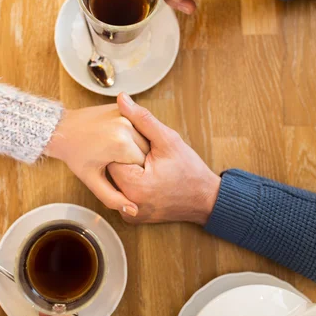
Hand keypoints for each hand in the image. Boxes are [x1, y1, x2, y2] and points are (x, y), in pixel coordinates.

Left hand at [44, 104, 148, 214]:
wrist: (61, 128)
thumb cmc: (74, 154)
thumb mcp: (92, 180)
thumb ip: (113, 198)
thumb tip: (133, 210)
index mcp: (121, 144)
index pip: (143, 164)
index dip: (135, 172)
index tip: (123, 172)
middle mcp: (127, 126)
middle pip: (147, 150)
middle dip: (138, 160)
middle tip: (120, 163)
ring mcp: (125, 114)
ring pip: (145, 137)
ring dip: (138, 146)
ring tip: (120, 152)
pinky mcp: (123, 108)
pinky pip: (137, 125)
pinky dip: (135, 134)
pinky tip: (121, 140)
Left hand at [107, 94, 220, 224]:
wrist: (205, 200)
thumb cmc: (189, 170)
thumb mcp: (168, 140)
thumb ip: (142, 119)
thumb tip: (122, 98)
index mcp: (133, 186)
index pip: (110, 156)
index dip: (121, 145)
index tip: (136, 143)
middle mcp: (128, 204)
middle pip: (110, 171)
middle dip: (122, 158)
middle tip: (143, 154)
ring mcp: (129, 213)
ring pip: (115, 183)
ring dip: (125, 171)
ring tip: (145, 165)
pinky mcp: (133, 217)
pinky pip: (122, 195)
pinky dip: (129, 185)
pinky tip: (145, 178)